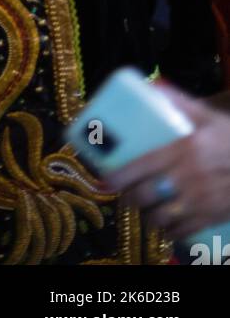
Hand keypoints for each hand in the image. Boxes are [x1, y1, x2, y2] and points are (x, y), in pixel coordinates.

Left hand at [105, 82, 229, 238]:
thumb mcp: (210, 118)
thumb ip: (182, 103)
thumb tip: (154, 85)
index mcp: (183, 151)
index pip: (142, 167)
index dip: (120, 177)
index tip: (106, 180)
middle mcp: (187, 179)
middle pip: (146, 196)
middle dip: (130, 198)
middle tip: (125, 194)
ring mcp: (200, 202)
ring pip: (161, 217)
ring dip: (148, 216)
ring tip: (145, 209)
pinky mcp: (212, 218)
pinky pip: (183, 232)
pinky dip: (170, 232)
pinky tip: (167, 226)